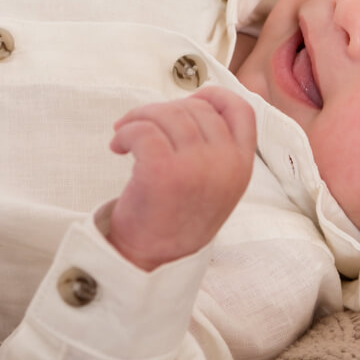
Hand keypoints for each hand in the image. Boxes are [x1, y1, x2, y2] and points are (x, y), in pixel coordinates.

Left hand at [102, 88, 256, 270]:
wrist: (151, 263)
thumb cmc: (176, 221)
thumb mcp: (216, 186)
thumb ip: (217, 149)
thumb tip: (197, 103)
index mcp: (241, 166)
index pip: (241, 110)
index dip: (213, 97)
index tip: (188, 101)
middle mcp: (225, 164)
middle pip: (196, 108)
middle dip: (163, 111)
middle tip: (141, 126)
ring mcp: (196, 167)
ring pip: (167, 114)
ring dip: (139, 119)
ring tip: (125, 138)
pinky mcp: (164, 172)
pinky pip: (143, 130)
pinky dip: (125, 132)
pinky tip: (118, 147)